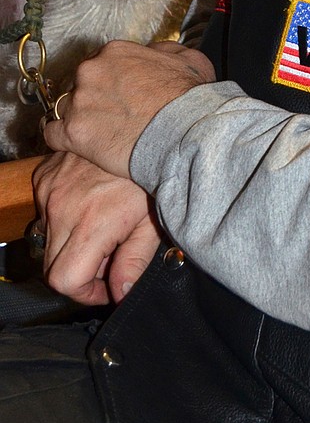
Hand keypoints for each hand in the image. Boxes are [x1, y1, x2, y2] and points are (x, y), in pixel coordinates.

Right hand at [34, 151, 160, 303]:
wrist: (145, 128)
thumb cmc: (151, 175)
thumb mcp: (153, 221)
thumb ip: (135, 262)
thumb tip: (119, 294)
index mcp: (91, 223)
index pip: (64, 281)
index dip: (85, 292)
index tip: (105, 284)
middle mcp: (62, 207)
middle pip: (51, 267)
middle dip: (79, 270)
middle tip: (109, 252)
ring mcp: (50, 189)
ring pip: (47, 239)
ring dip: (70, 243)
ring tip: (102, 223)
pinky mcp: (44, 175)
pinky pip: (44, 212)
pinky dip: (62, 217)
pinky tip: (90, 204)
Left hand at [43, 39, 215, 176]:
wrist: (185, 131)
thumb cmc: (189, 97)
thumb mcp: (188, 58)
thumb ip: (163, 50)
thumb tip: (152, 52)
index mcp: (114, 52)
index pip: (99, 64)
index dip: (108, 81)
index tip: (118, 95)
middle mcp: (90, 70)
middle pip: (80, 84)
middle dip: (92, 98)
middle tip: (111, 116)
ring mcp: (79, 101)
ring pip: (65, 108)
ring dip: (78, 118)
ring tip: (97, 134)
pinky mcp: (72, 132)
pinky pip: (52, 135)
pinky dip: (62, 140)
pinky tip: (77, 145)